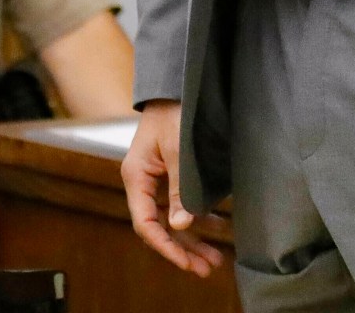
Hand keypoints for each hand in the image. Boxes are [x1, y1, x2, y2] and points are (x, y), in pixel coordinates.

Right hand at [123, 101, 223, 277]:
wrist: (180, 85)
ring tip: (214, 260)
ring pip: (174, 219)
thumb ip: (181, 188)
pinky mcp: (173, 175)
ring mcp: (158, 180)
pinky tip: (217, 229)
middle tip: (205, 268)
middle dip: (183, 250)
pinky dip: (199, 219)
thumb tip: (181, 225)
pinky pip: (184, 205)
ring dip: (193, 239)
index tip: (185, 262)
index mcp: (137, 177)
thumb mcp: (179, 150)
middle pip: (161, 227)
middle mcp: (145, 183)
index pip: (146, 224)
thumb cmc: (175, 111)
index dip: (165, 246)